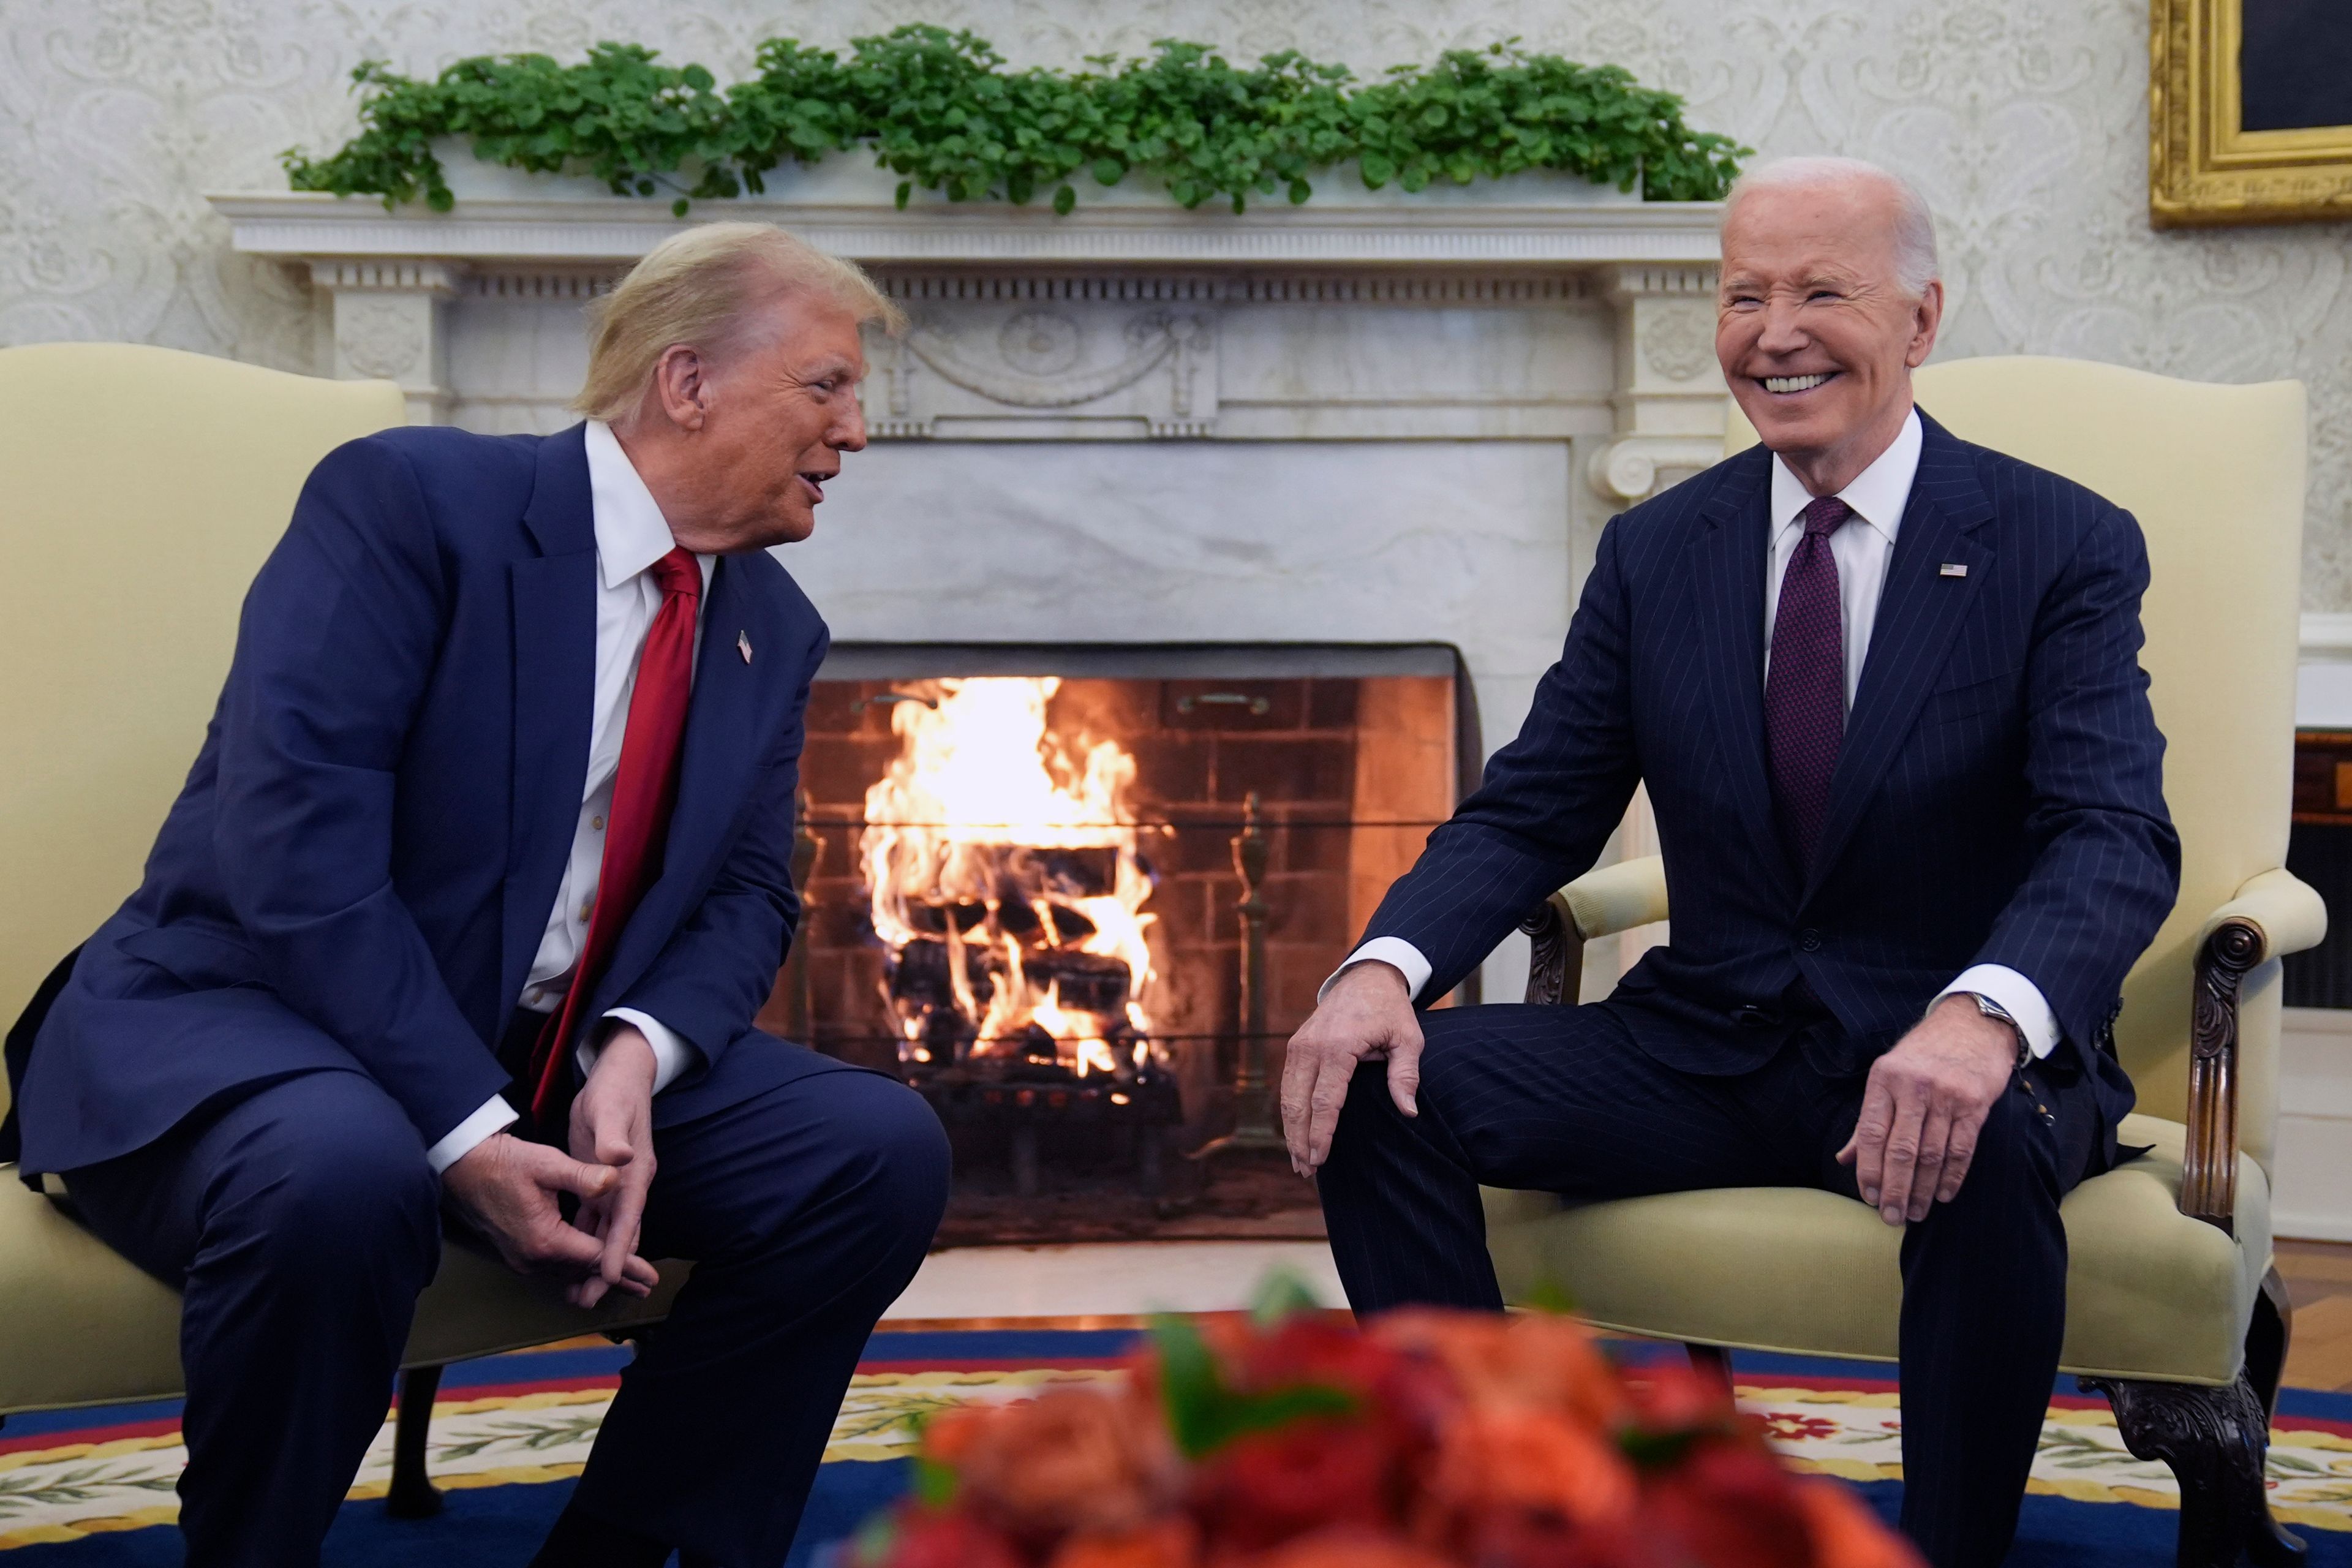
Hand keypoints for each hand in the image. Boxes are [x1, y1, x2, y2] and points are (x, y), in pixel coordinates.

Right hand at [443, 1130, 642, 1289]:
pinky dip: (576, 1269)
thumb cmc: (504, 1162)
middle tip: (646, 1288)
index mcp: (546, 1240)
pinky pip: (554, 1267)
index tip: (652, 1278)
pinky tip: (589, 1267)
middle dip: (617, 1279)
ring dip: (596, 1277)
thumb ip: (584, 1175)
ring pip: (568, 1272)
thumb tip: (616, 1178)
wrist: (460, 1168)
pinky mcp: (516, 1253)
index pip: (597, 1259)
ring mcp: (522, 1259)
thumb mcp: (547, 1163)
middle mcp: (534, 1258)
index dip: (628, 1267)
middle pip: (584, 1273)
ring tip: (625, 1282)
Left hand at [565, 1025, 662, 1308]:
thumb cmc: (614, 1093)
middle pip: (621, 1234)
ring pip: (607, 1233)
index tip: (609, 1274)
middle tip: (589, 1298)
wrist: (619, 1078)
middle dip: (608, 1268)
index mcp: (634, 1172)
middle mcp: (629, 1185)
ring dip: (596, 1261)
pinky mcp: (601, 1184)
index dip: (619, 1247)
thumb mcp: (610, 1111)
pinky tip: (575, 1260)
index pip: (627, 1216)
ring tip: (581, 1292)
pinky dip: (588, 1241)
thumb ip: (614, 1136)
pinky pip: (595, 1221)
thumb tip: (620, 1157)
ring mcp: (617, 1187)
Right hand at [1280, 961, 1422, 1176]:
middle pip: (1299, 1103)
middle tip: (1306, 1171)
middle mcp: (1311, 1046)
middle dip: (1300, 1140)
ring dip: (1290, 1130)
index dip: (1321, 1133)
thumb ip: (1405, 1075)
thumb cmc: (1390, 1010)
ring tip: (1298, 1161)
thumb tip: (1408, 1111)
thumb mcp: (1408, 1038)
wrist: (1366, 978)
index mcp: (1338, 1046)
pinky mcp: (1295, 1047)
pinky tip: (1295, 1134)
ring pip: (1287, 1096)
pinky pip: (1288, 1085)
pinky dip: (1289, 1112)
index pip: (1325, 1100)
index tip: (1320, 1160)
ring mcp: (1299, 1045)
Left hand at [1836, 994, 2018, 1225]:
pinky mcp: (1974, 1104)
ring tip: (1915, 1213)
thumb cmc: (1922, 1055)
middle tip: (1892, 1217)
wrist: (1972, 1025)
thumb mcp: (1887, 1076)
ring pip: (1931, 1154)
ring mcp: (1946, 1096)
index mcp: (1884, 1080)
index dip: (1869, 1170)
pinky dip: (1951, 1177)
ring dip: (1922, 1189)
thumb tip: (1845, 1158)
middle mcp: (1913, 1087)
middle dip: (1895, 1189)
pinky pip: (1961, 1149)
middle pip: (1901, 1150)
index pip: (1871, 1133)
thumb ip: (1867, 1120)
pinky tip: (1942, 1195)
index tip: (1869, 1197)